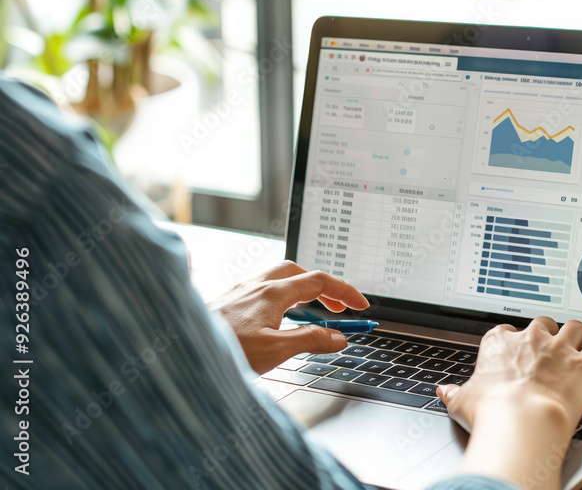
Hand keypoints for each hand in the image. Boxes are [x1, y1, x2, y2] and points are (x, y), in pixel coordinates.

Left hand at [215, 261, 368, 373]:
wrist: (179, 351)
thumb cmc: (222, 351)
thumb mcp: (275, 351)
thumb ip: (310, 341)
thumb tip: (338, 337)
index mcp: (272, 292)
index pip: (319, 281)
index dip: (344, 291)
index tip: (360, 305)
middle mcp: (255, 285)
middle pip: (299, 272)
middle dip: (323, 286)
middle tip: (337, 307)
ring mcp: (239, 292)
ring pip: (278, 277)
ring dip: (300, 288)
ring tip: (310, 310)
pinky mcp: (227, 302)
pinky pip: (260, 288)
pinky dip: (279, 296)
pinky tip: (275, 316)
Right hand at [438, 317, 581, 489]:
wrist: (521, 422)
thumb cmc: (492, 412)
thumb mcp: (462, 402)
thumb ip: (455, 393)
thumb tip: (444, 392)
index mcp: (499, 343)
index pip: (506, 331)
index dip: (513, 341)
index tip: (516, 352)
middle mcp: (531, 339)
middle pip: (543, 323)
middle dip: (548, 334)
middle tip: (550, 350)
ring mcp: (559, 349)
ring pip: (575, 327)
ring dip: (579, 336)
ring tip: (580, 348)